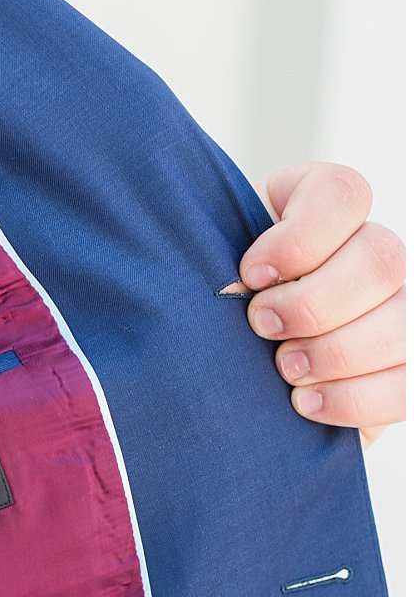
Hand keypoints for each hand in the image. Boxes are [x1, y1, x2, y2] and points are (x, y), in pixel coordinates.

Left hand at [235, 162, 404, 446]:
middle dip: (314, 303)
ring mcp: (395, 307)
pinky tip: (304, 402)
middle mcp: (370, 253)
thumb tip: (227, 283)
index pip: (342, 193)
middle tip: (263, 328)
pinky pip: (406, 384)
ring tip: (285, 370)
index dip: (299, 237)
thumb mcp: (203, 272)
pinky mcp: (400, 366)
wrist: (222, 370)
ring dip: (336, 353)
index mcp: (322, 214)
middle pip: (382, 259)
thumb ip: (212, 256)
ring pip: (402, 323)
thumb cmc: (208, 309)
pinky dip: (354, 398)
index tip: (250, 275)